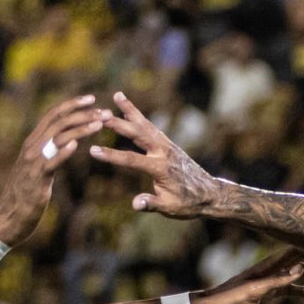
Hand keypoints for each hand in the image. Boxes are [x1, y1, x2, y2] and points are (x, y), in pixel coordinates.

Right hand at [0, 94, 109, 246]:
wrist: (10, 215)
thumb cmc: (27, 193)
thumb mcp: (39, 167)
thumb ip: (50, 152)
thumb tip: (66, 143)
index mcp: (33, 141)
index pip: (53, 115)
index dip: (72, 105)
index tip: (91, 99)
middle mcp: (32, 146)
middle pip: (58, 122)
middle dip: (82, 114)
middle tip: (104, 112)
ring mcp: (33, 161)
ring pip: (57, 137)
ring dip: (80, 129)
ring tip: (99, 124)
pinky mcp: (36, 178)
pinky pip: (50, 162)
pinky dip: (63, 152)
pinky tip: (76, 146)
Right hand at [89, 89, 224, 217]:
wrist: (211, 194)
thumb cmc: (189, 204)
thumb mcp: (170, 207)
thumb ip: (151, 204)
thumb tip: (135, 204)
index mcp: (161, 168)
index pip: (131, 160)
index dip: (111, 156)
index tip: (93, 151)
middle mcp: (164, 152)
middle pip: (139, 134)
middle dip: (120, 124)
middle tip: (101, 114)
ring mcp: (168, 146)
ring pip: (146, 125)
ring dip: (131, 111)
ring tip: (117, 96)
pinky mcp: (169, 145)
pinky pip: (152, 128)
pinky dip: (140, 118)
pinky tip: (129, 111)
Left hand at [196, 247, 303, 303]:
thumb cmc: (227, 300)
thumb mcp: (254, 292)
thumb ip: (277, 281)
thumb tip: (300, 269)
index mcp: (266, 268)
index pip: (293, 253)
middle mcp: (269, 272)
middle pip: (298, 261)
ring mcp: (268, 284)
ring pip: (296, 276)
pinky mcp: (265, 296)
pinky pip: (288, 291)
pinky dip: (302, 291)